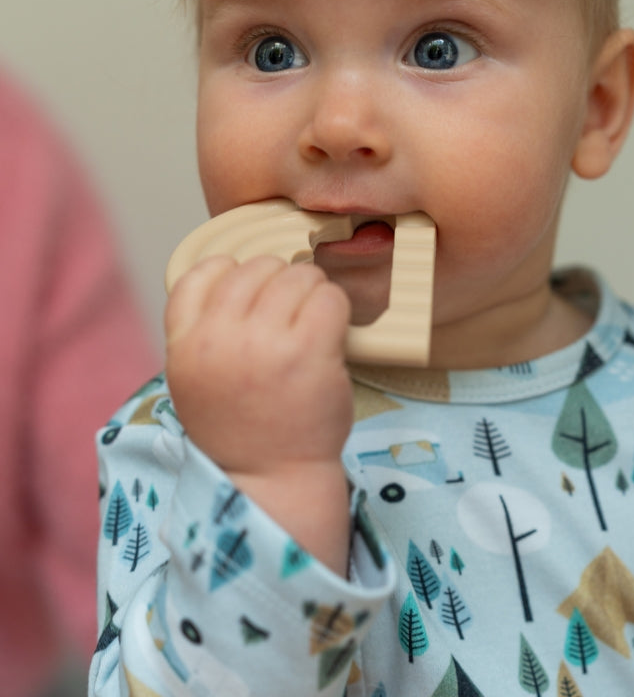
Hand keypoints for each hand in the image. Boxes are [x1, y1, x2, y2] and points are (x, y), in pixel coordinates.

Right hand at [165, 255, 353, 479]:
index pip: (200, 274)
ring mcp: (265, 343)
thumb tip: (239, 276)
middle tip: (293, 309)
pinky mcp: (309, 352)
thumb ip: (204, 332)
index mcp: (186, 344)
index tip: (252, 292)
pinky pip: (329, 298)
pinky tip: (331, 329)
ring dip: (311, 290)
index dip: (231, 273)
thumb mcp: (196, 380)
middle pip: (256, 268)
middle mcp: (220, 338)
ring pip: (296, 276)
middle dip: (280, 280)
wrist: (271, 477)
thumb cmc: (241, 429)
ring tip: (314, 317)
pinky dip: (336, 305)